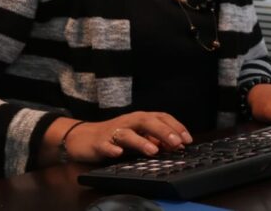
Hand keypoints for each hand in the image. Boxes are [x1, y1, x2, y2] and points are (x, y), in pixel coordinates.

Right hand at [59, 111, 192, 162]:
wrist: (83, 137)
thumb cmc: (115, 136)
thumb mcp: (138, 136)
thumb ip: (155, 139)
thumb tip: (177, 145)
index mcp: (140, 118)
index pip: (161, 117)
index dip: (175, 126)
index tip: (187, 139)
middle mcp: (128, 122)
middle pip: (147, 122)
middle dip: (163, 132)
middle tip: (176, 143)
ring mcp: (113, 132)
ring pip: (128, 134)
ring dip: (141, 141)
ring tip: (153, 151)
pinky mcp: (98, 143)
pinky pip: (105, 145)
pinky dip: (112, 149)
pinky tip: (118, 154)